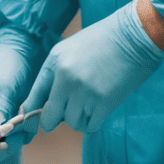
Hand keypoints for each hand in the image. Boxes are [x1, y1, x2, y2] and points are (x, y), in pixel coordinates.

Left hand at [22, 0, 163, 137]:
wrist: (133, 37)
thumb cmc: (101, 40)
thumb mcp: (69, 48)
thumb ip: (55, 71)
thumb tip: (47, 100)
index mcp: (55, 63)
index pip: (35, 96)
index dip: (30, 113)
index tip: (30, 124)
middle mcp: (67, 80)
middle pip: (51, 117)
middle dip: (53, 121)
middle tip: (61, 118)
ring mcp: (86, 93)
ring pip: (72, 123)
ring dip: (78, 120)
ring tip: (86, 106)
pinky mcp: (105, 103)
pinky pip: (91, 126)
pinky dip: (92, 123)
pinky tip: (97, 112)